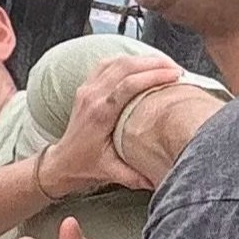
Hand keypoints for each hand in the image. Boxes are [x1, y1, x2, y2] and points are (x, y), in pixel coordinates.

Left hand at [35, 56, 182, 196]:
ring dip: (142, 59)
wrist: (61, 162)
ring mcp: (87, 89)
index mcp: (99, 114)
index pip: (128, 85)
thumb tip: (164, 178)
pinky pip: (108, 64)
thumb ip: (137, 176)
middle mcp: (92, 97)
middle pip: (124, 66)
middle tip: (177, 69)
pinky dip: (128, 60)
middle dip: (154, 62)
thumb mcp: (112, 174)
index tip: (175, 76)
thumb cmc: (84, 167)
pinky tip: (143, 64)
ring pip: (116, 61)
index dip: (153, 76)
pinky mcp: (87, 86)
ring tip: (165, 64)